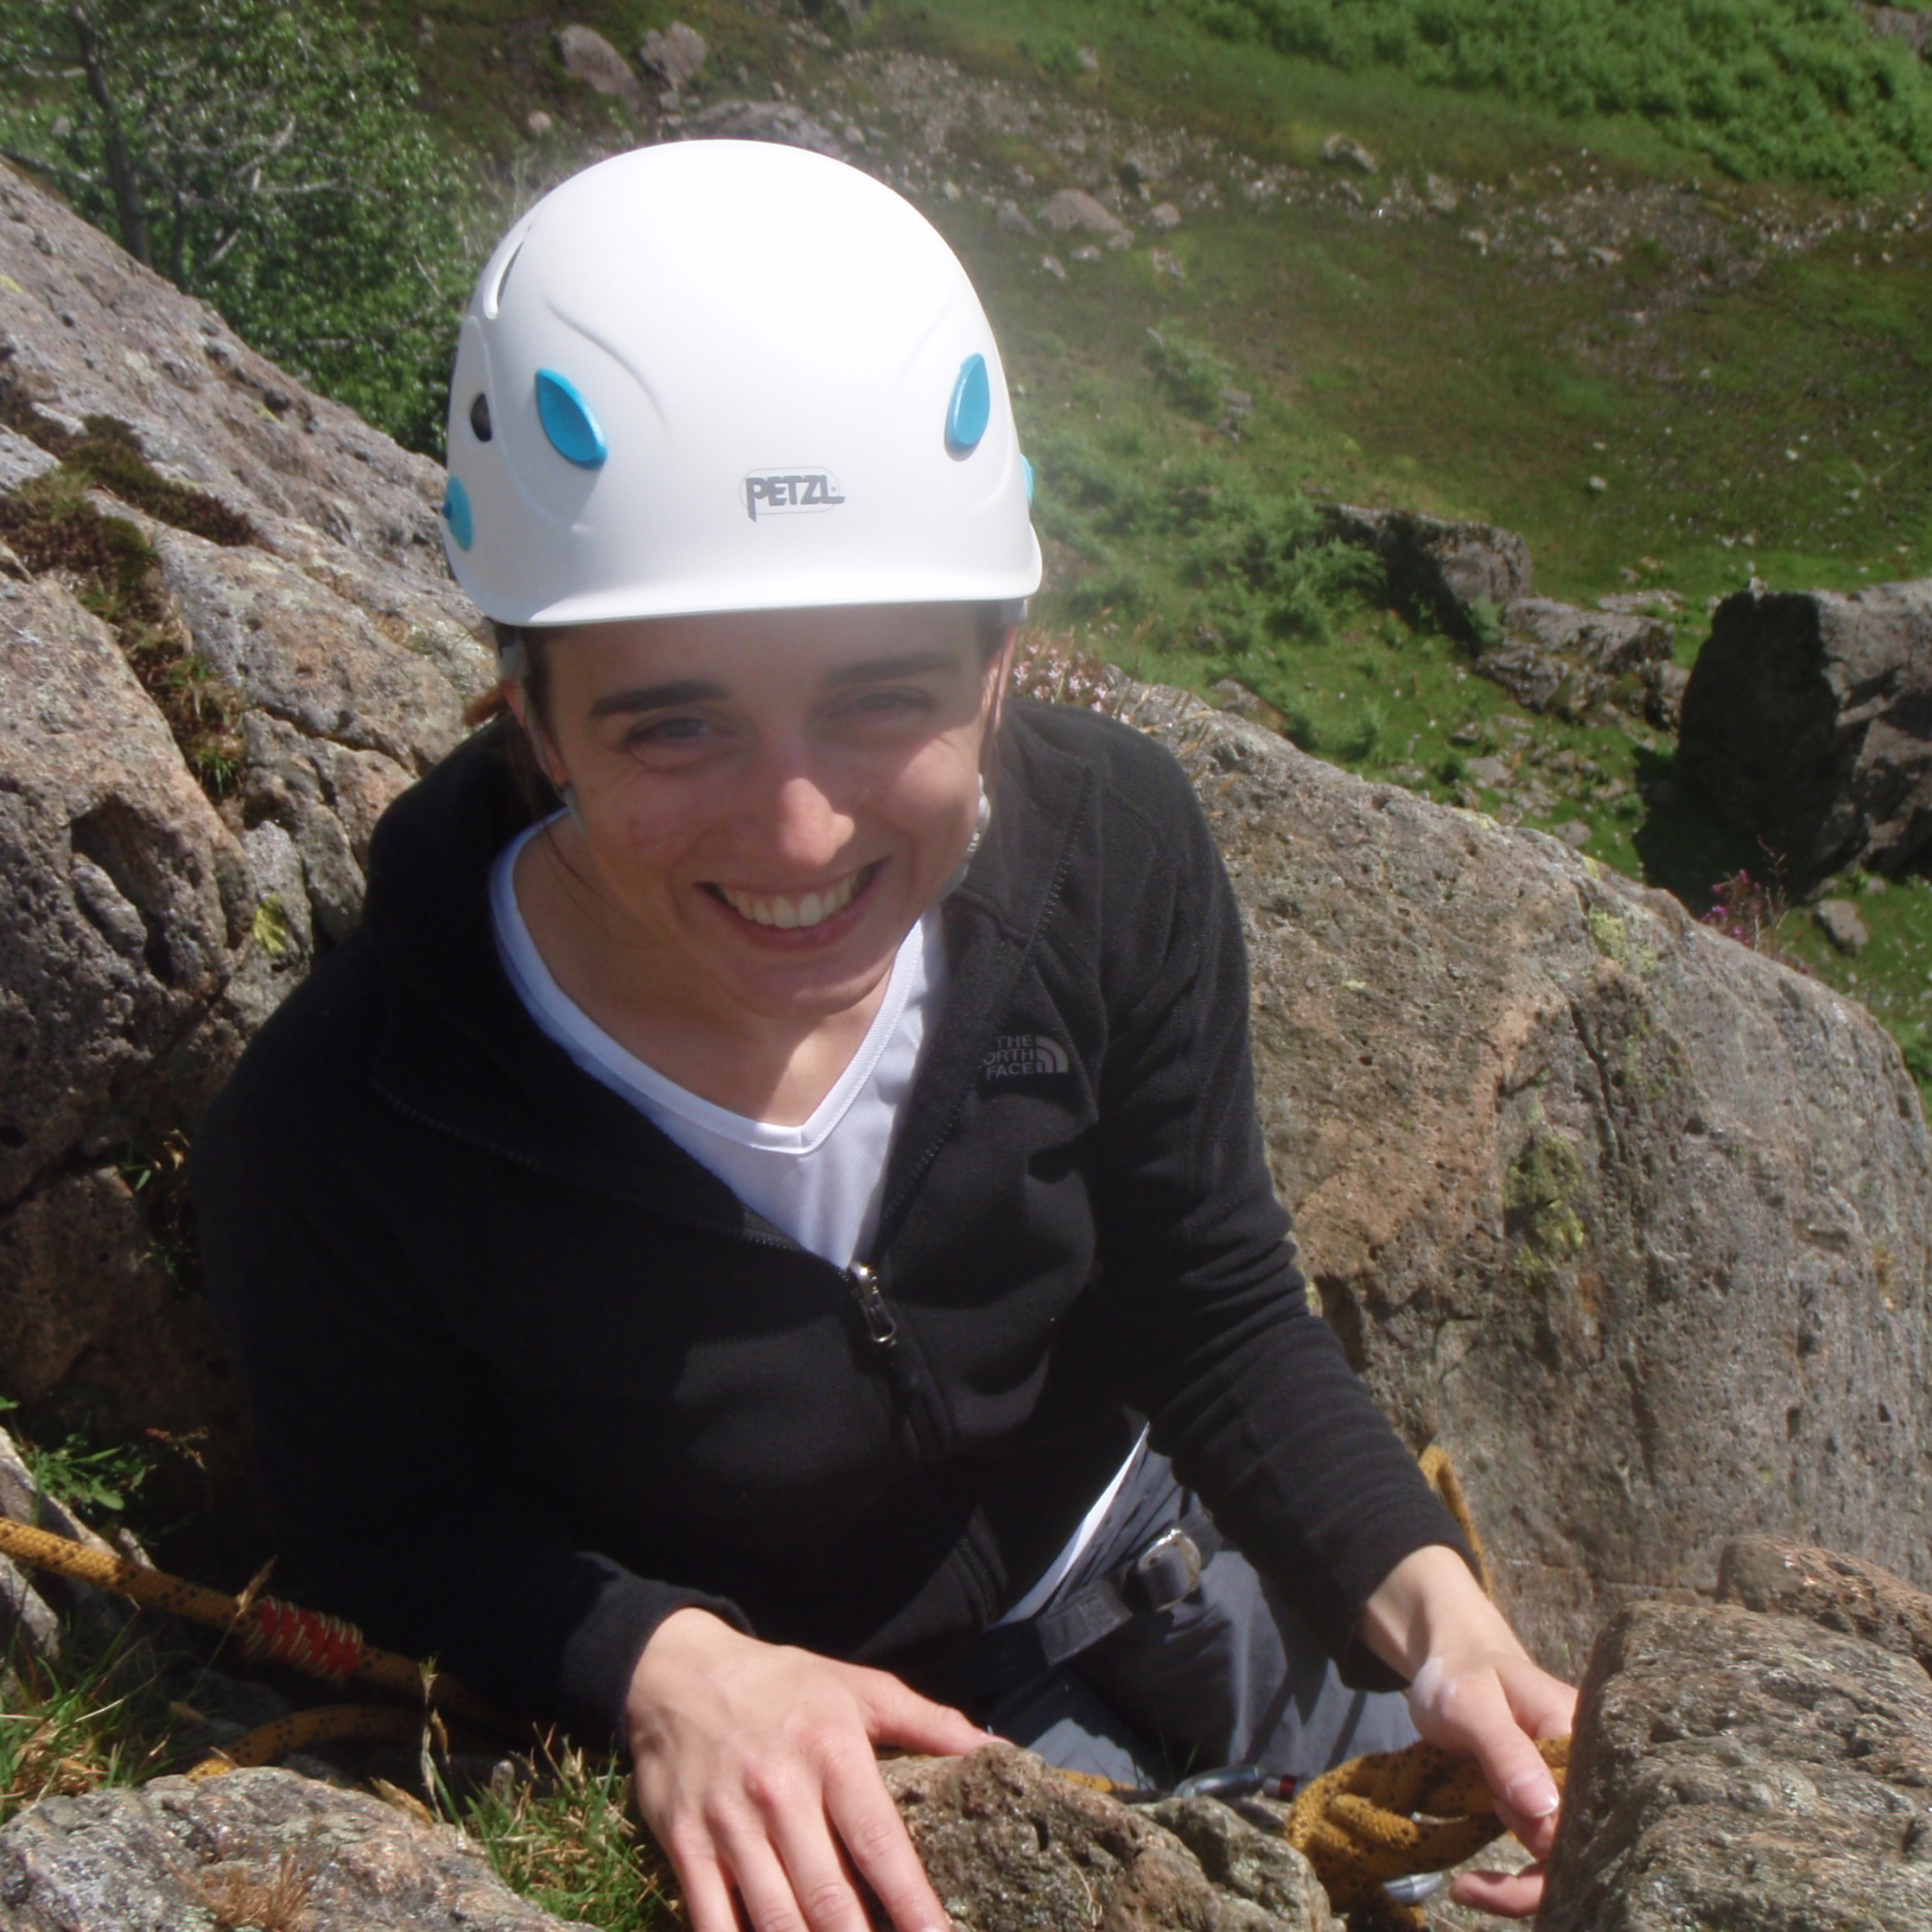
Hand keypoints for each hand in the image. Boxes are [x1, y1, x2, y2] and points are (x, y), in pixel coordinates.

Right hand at [626, 1607, 987, 1931]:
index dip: (913, 1903)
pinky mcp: (686, 1847)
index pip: (880, 1843)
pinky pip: (714, 1923)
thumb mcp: (858, 1688)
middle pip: (830, 1897)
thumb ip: (928, 1721)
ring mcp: (730, 1824)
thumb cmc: (782, 1685)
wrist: (676, 1672)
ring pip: (777, 1920)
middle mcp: (781, 1792)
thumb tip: (997, 1749)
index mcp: (831, 1752)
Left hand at [1359, 1545, 1578, 1917]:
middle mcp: (1590, 1773)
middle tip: (1472, 1876)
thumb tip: (1545, 1813)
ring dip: (1518, 1881)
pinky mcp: (1550, 1813)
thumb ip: (1505, 1751)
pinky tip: (1473, 1883)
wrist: (1452, 1665)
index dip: (1551, 1843)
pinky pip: (1546, 1862)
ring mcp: (1571, 1796)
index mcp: (1584, 1739)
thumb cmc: (1461, 1674)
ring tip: (1469, 1873)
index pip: (1590, 1810)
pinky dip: (1513, 1883)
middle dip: (1531, 1874)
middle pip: (1586, 1850)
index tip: (1498, 1831)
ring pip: (1566, 1865)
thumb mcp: (1471, 1704)